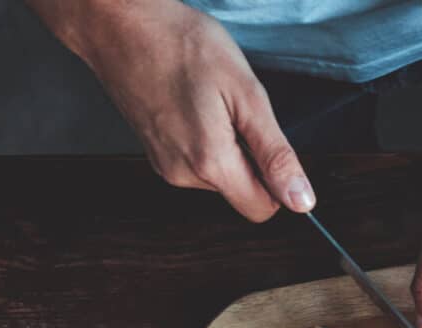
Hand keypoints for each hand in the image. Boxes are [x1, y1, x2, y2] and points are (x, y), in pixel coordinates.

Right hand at [31, 0, 312, 220]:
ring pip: (219, 176)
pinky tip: (193, 105)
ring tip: (209, 102)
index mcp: (210, 163)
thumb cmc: (180, 45)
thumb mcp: (247, 95)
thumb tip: (301, 200)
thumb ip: (276, 154)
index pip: (262, 208)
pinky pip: (197, 162)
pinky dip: (205, 139)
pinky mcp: (155, 154)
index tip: (268, 143)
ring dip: (227, 146)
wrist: (121, 25)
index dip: (277, 182)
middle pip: (240, 192)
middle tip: (233, 110)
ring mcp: (165, 165)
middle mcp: (183, 174)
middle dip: (250, 158)